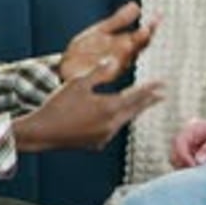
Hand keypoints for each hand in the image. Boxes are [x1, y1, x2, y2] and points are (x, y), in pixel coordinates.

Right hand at [13, 55, 164, 151]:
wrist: (43, 132)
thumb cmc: (58, 105)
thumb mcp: (78, 83)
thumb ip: (98, 72)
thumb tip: (113, 60)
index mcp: (109, 108)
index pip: (136, 96)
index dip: (150, 88)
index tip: (162, 83)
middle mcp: (111, 125)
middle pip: (134, 110)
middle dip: (148, 101)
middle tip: (161, 95)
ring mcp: (104, 136)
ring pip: (125, 120)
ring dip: (134, 111)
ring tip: (142, 104)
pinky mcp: (96, 143)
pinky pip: (114, 129)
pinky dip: (120, 120)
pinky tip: (118, 117)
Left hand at [59, 2, 159, 82]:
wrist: (65, 68)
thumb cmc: (87, 51)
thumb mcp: (102, 31)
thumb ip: (118, 21)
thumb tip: (136, 5)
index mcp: (123, 49)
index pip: (141, 39)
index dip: (149, 29)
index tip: (157, 18)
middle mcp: (119, 62)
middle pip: (132, 51)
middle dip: (138, 41)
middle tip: (145, 30)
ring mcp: (106, 71)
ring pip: (118, 65)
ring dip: (123, 56)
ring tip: (127, 44)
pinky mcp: (89, 78)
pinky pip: (95, 75)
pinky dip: (100, 69)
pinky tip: (103, 61)